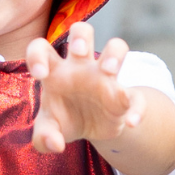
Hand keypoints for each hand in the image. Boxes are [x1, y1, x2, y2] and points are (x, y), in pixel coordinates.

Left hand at [26, 22, 143, 154]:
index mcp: (56, 71)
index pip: (41, 48)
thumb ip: (43, 138)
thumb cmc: (64, 119)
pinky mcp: (125, 96)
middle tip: (79, 52)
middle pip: (82, 31)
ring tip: (109, 70)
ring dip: (114, 54)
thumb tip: (56, 144)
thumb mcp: (48, 131)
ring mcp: (106, 78)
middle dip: (81, 37)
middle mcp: (81, 67)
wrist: (91, 130)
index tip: (40, 74)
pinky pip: (137, 96)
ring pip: (117, 47)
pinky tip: (132, 122)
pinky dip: (137, 109)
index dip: (37, 55)